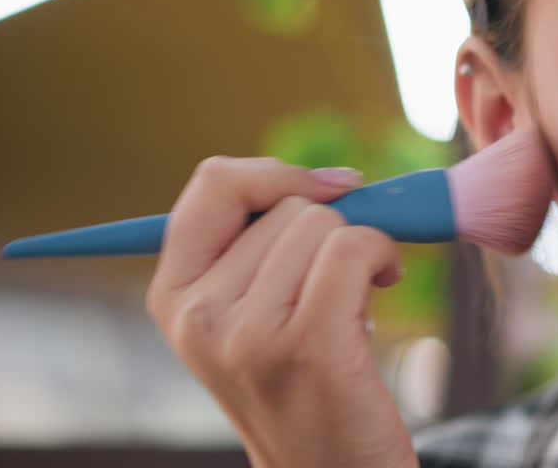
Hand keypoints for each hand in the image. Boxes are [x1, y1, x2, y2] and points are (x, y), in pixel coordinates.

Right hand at [145, 157, 418, 467]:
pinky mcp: (305, 346)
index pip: (213, 185)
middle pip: (285, 205)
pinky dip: (382, 254)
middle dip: (330, 229)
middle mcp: (197, 315)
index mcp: (173, 297)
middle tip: (339, 284)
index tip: (328, 187)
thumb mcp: (255, 314)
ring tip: (356, 300)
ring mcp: (246, 334)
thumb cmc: (307, 385)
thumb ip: (259, 248)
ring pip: (322, 223)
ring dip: (361, 247)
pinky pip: (353, 249)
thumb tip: (329, 179)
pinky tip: (384, 284)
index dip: (277, 173)